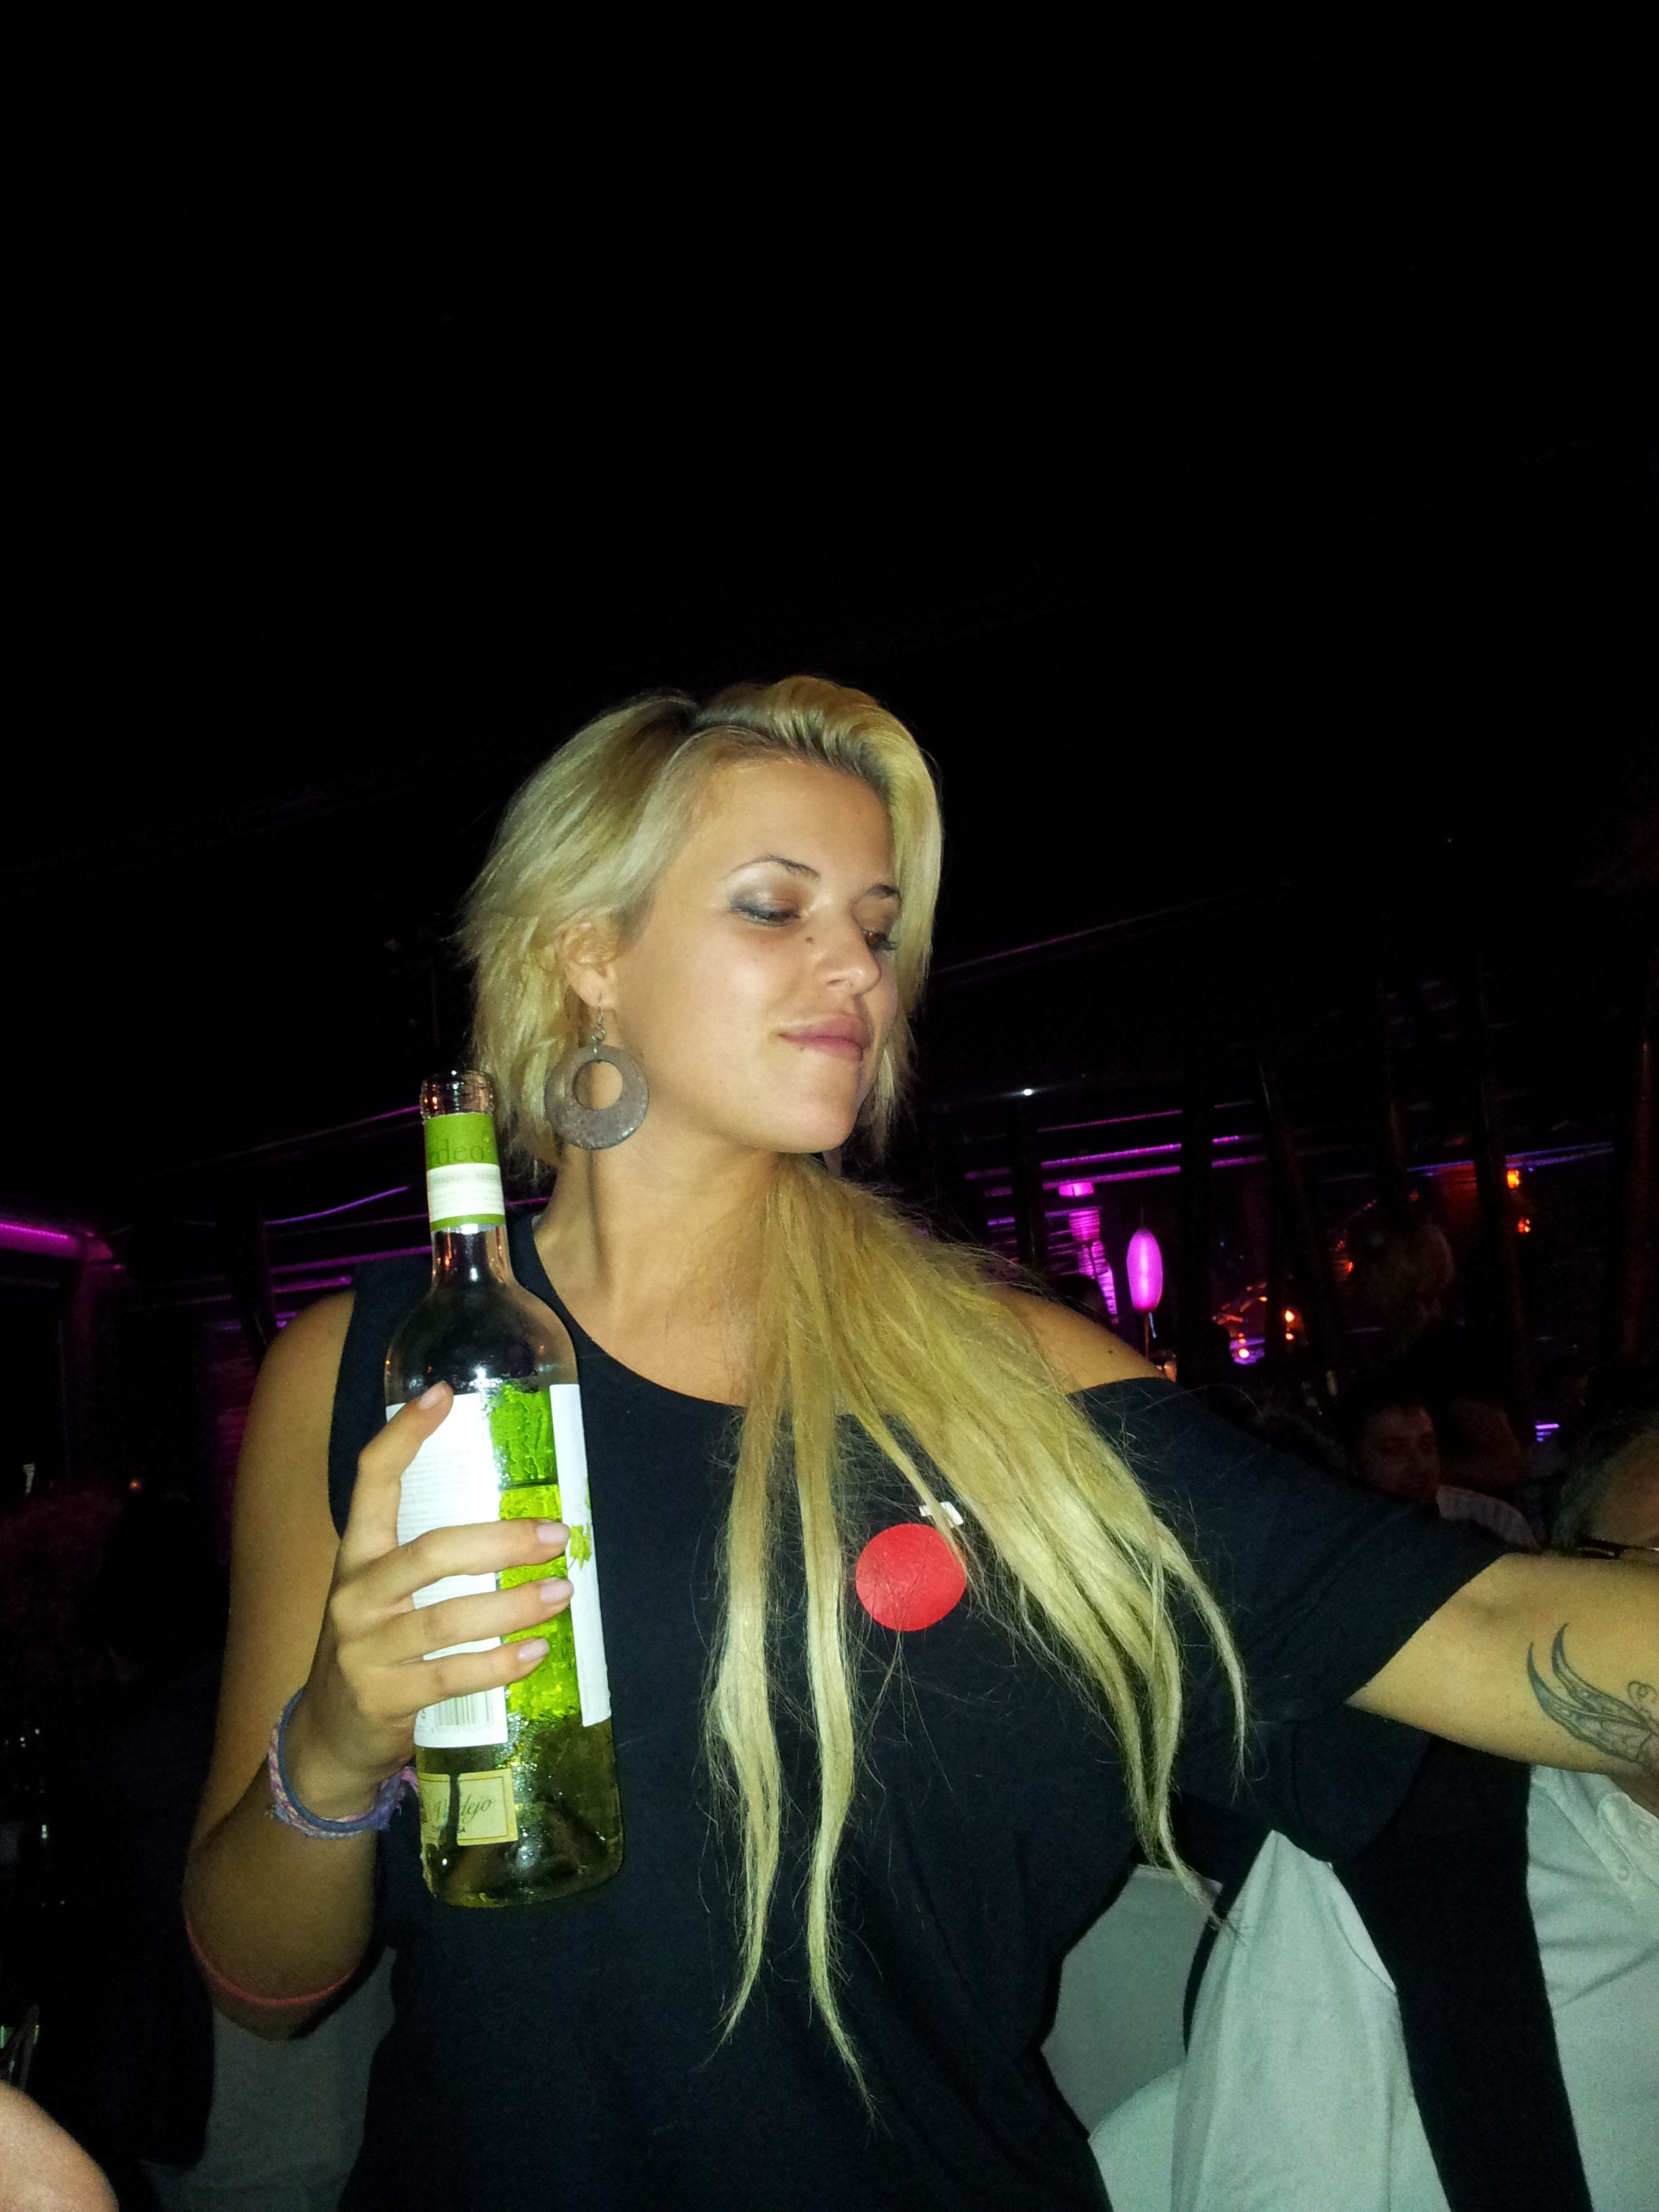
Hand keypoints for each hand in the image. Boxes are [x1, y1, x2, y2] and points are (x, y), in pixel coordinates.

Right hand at [286, 1384, 571, 1816]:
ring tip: (562, 1592)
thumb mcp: (385, 1594)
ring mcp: (365, 1649)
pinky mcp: (383, 1698)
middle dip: (500, 1540)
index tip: (443, 1394)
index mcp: (356, 1556)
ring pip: (447, 1617)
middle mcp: (354, 1595)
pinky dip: (500, 1664)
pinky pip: (452, 1675)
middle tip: (557, 1535)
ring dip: (513, 1604)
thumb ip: (430, 1560)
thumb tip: (521, 1519)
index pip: (371, 1480)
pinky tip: (537, 1653)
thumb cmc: (377, 1650)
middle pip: (430, 1552)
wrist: (328, 1740)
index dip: (404, 1435)